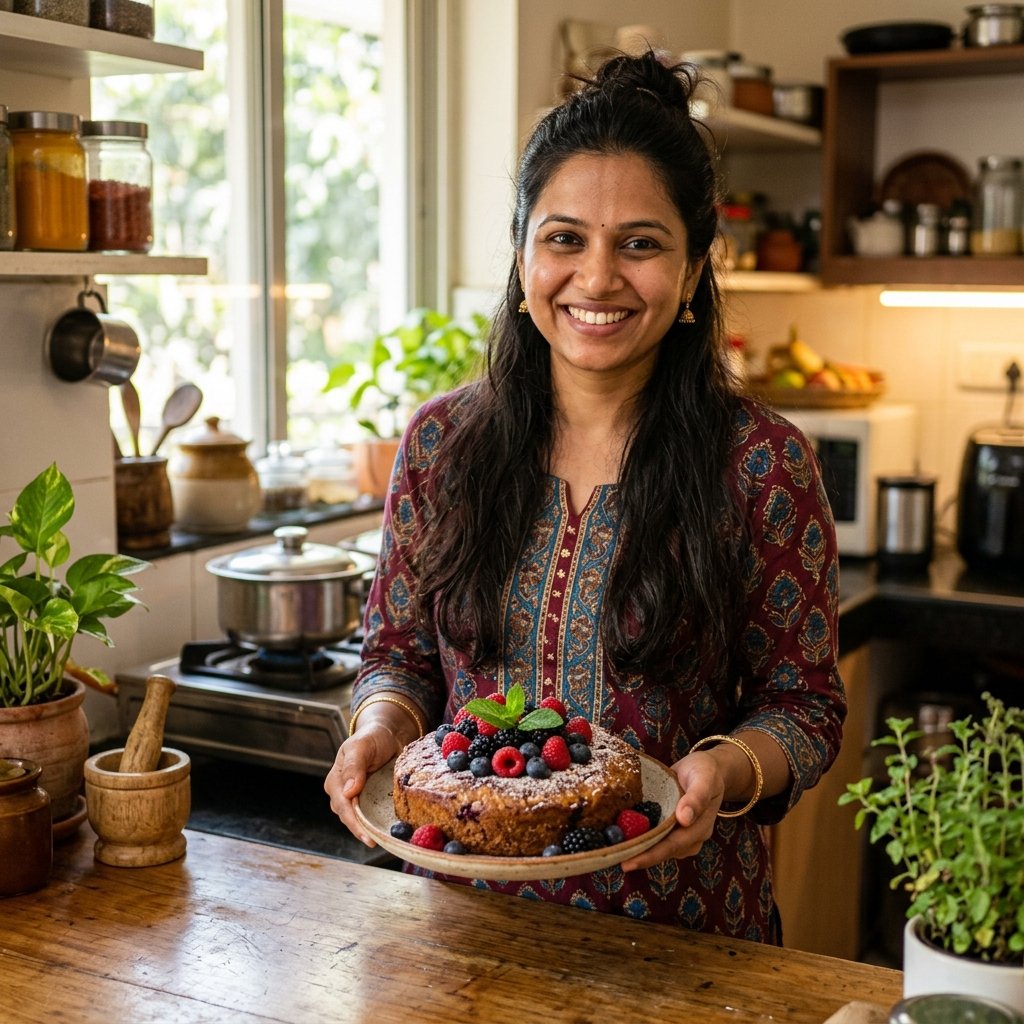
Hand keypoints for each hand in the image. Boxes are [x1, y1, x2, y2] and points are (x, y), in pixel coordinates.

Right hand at [324, 723, 402, 845]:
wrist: (388, 735)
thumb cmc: (372, 738)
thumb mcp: (361, 747)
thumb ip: (354, 766)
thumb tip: (348, 792)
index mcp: (335, 781)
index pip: (343, 806)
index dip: (354, 823)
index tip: (368, 836)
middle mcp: (343, 794)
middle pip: (350, 818)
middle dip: (362, 832)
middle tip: (379, 843)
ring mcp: (356, 799)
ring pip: (360, 820)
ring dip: (371, 831)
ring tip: (386, 842)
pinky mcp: (369, 802)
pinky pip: (371, 816)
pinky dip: (378, 825)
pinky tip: (389, 833)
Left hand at [618, 750, 725, 871]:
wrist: (707, 769)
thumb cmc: (705, 772)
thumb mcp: (705, 779)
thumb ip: (696, 797)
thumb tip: (684, 818)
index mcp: (700, 828)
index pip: (673, 846)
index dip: (650, 856)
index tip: (629, 863)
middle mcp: (690, 837)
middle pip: (662, 851)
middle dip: (637, 857)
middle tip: (611, 860)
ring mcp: (680, 834)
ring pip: (657, 846)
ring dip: (637, 849)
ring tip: (612, 851)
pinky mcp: (670, 828)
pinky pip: (654, 836)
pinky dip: (639, 837)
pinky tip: (621, 837)